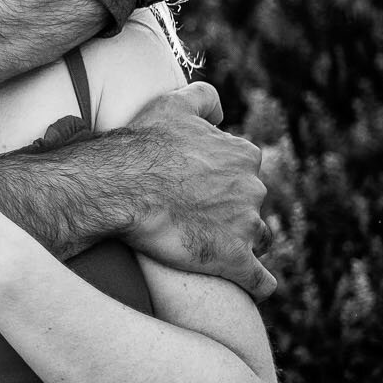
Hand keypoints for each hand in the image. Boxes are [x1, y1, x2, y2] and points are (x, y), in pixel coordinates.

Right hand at [119, 83, 275, 296]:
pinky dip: (257, 283)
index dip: (222, 179)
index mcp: (243, 155)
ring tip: (210, 247)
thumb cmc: (143, 146)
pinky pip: (260, 280)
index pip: (246, 170)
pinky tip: (248, 284)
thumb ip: (204, 98)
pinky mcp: (234, 259)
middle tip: (194, 216)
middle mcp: (254, 188)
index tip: (197, 187)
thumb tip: (221, 111)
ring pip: (258, 238)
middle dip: (232, 210)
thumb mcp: (173, 104)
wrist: (121, 187)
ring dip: (241, 242)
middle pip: (252, 204)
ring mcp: (247, 226)